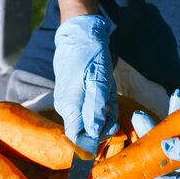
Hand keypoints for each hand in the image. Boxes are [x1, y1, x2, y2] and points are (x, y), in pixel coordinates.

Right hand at [53, 15, 118, 150]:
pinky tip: (105, 92)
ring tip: (109, 94)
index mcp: (70, 107)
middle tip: (112, 106)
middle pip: (86, 131)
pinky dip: (102, 104)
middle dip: (104, 123)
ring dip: (105, 112)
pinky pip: (90, 109)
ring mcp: (70, 102)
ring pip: (90, 120)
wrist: (81, 35)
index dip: (93, 142)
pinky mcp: (75, 96)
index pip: (77, 139)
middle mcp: (67, 108)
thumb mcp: (99, 82)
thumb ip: (96, 109)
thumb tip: (94, 134)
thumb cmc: (90, 57)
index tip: (110, 131)